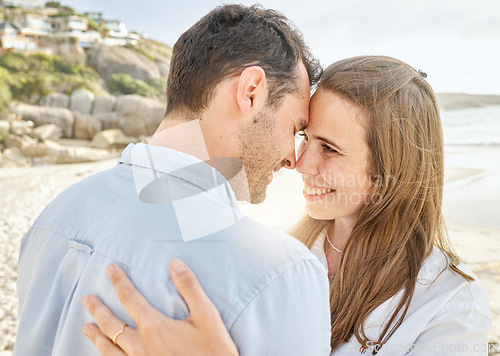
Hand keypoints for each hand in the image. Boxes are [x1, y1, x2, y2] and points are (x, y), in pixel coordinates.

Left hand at [83, 259, 238, 355]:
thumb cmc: (213, 351)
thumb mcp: (207, 315)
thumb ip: (189, 288)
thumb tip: (175, 264)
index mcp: (154, 326)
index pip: (130, 298)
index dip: (119, 282)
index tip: (111, 269)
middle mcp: (140, 345)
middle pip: (112, 324)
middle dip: (98, 309)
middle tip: (88, 298)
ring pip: (109, 348)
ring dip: (96, 336)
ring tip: (87, 327)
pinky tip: (105, 354)